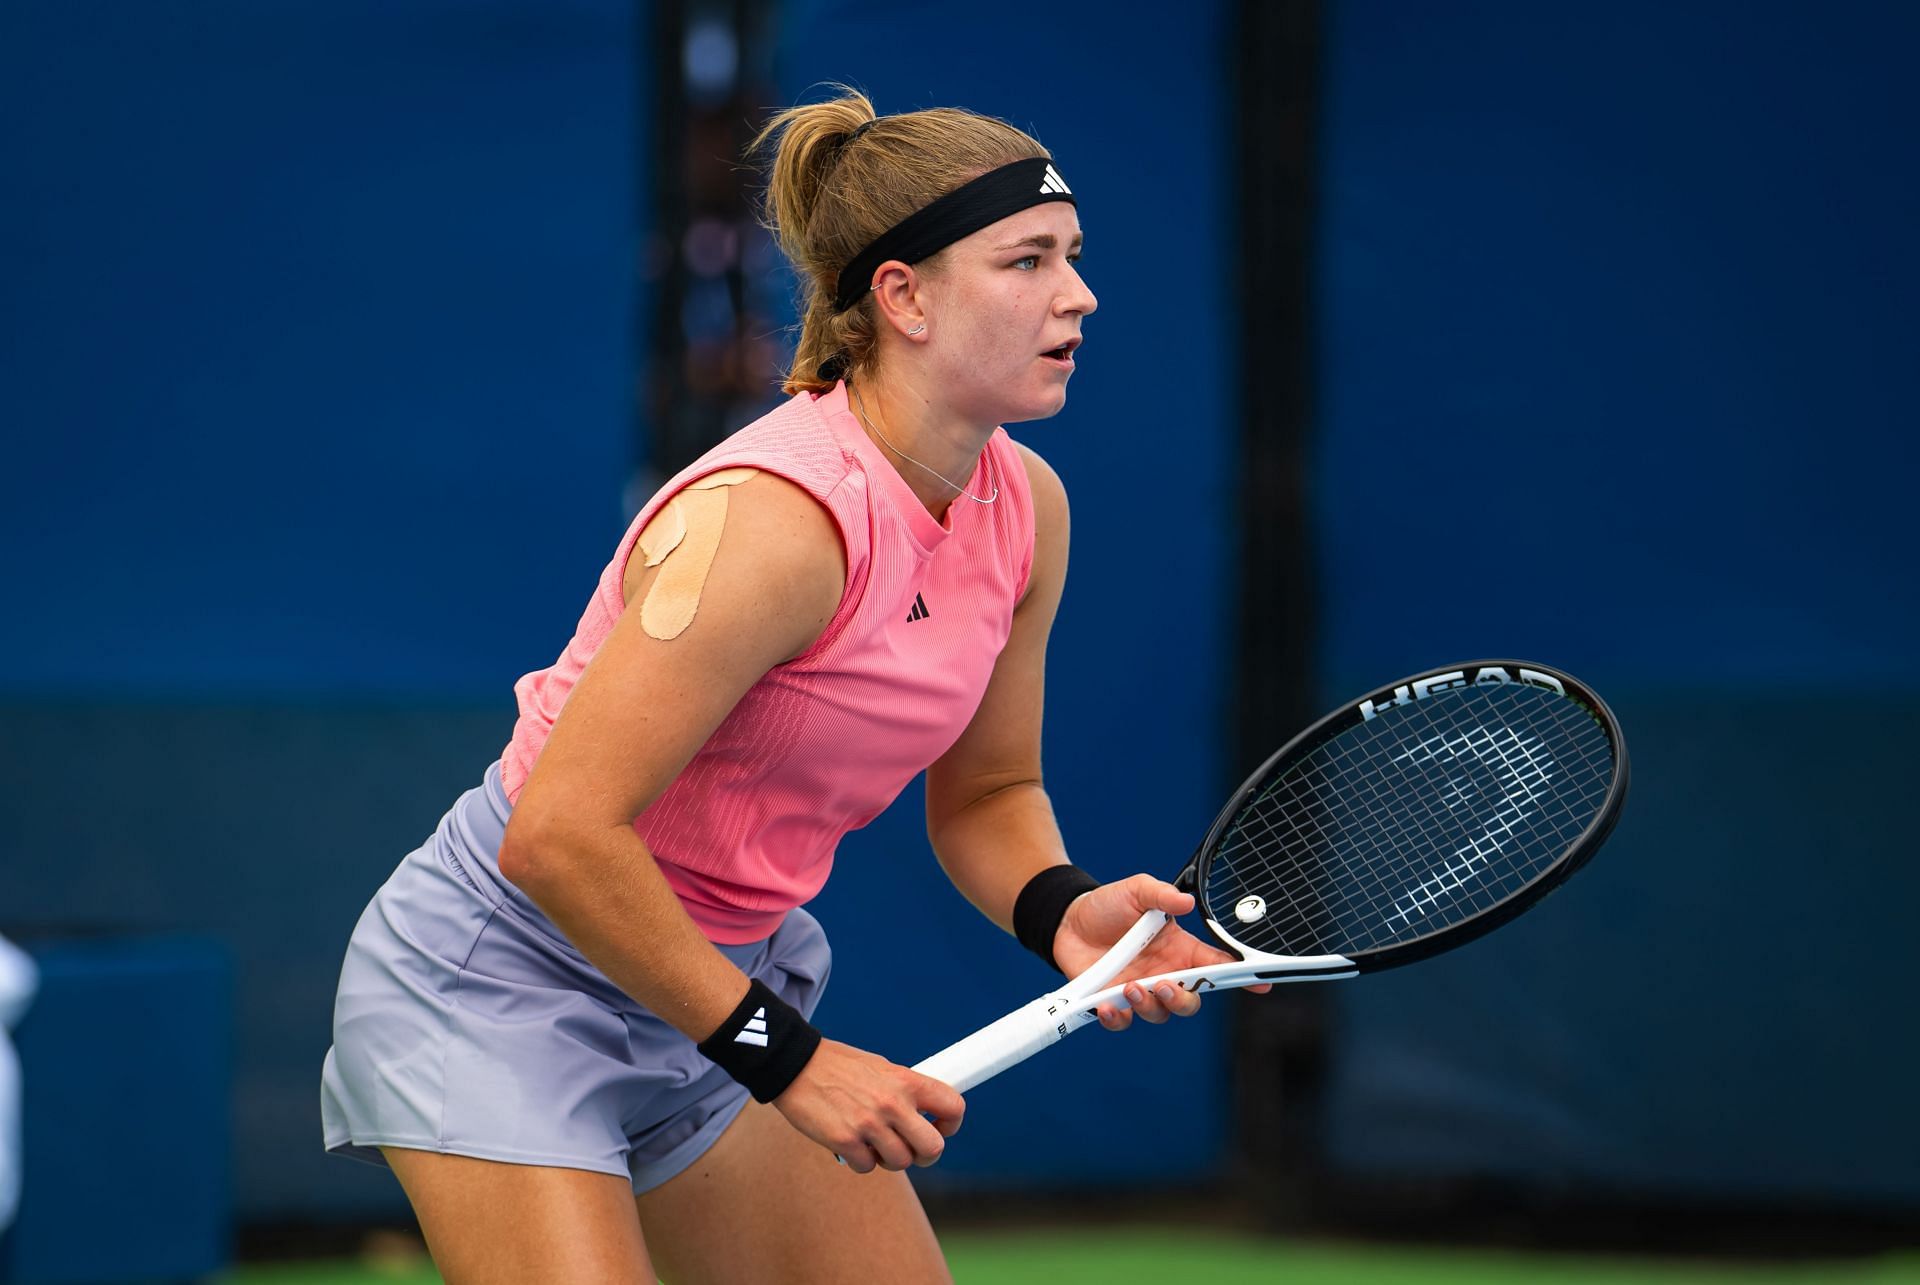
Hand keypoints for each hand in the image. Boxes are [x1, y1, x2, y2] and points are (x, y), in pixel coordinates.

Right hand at [771, 1039, 964, 1173]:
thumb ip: (904, 1091)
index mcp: (905, 1080)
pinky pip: (867, 1167)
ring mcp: (869, 1124)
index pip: (953, 1106)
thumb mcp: (880, 1068)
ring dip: (888, 1158)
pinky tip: (852, 1143)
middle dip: (924, 1154)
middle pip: (933, 1148)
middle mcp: (892, 1103)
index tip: (940, 1128)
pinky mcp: (844, 1141)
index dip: (951, 1124)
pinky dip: (861, 1160)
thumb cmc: (838, 1066)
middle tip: (910, 1148)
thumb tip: (925, 1113)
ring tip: (874, 1142)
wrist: (795, 1064)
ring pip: (900, 1163)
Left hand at [1052, 873, 1272, 1029]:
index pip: (1217, 965)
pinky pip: (1122, 1022)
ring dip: (1148, 1006)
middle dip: (1182, 1000)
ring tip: (1129, 987)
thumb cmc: (1109, 905)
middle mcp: (1163, 973)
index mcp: (1179, 949)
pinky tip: (1107, 1006)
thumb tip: (1187, 901)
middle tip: (1163, 986)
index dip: (1241, 976)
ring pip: (1159, 1014)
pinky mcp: (1111, 1001)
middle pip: (1190, 1001)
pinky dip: (1117, 1019)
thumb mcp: (1137, 891)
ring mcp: (1138, 990)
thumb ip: (1161, 895)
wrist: (1068, 919)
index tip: (1259, 983)